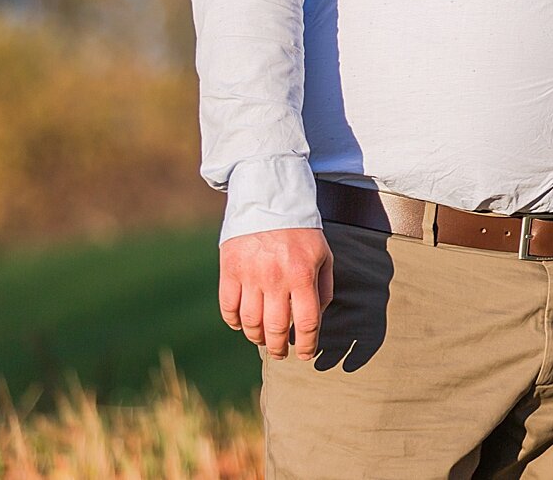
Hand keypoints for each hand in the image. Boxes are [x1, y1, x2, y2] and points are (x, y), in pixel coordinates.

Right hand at [219, 227, 333, 360]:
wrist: (270, 199)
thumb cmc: (301, 231)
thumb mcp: (323, 255)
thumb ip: (323, 288)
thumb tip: (315, 319)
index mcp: (302, 274)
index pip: (306, 322)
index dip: (307, 344)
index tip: (306, 355)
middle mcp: (275, 278)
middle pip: (275, 329)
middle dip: (280, 347)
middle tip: (282, 352)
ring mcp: (250, 275)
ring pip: (250, 323)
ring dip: (257, 338)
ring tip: (263, 340)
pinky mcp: (229, 269)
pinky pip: (228, 307)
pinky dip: (234, 322)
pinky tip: (242, 324)